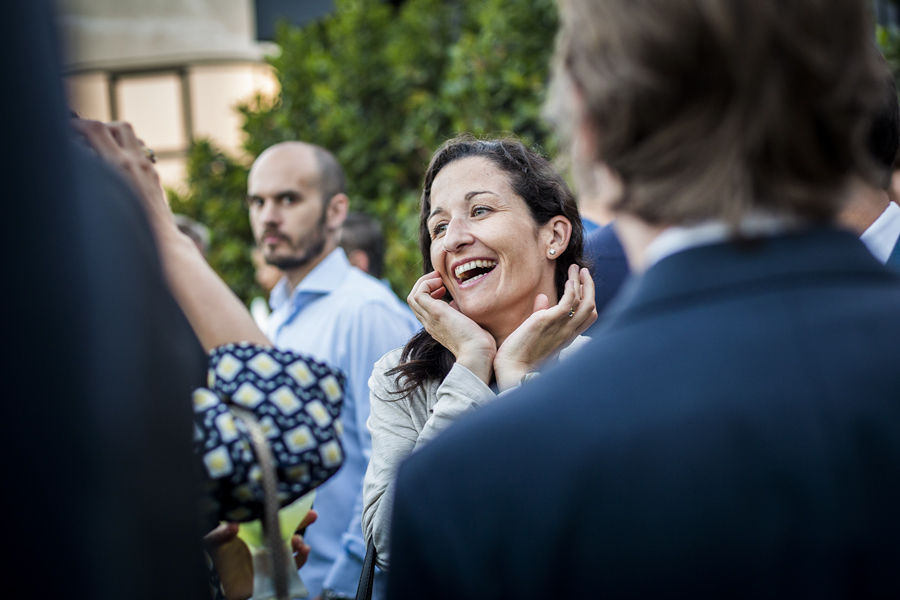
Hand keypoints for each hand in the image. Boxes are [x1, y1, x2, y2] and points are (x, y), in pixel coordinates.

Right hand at [71, 119, 174, 232]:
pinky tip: (116, 165)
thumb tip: (80, 155)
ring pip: (133, 139)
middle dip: (101, 127)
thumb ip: (91, 173)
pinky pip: (141, 154)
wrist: (162, 242)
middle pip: (120, 127)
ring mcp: (149, 170)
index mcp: (119, 166)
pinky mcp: (155, 178)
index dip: (77, 124)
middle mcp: (137, 164)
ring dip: (116, 138)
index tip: (66, 128)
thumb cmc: (127, 229)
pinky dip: (127, 152)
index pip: (96, 129)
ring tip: (101, 150)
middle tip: (86, 137)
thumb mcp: (101, 198)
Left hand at [203, 510, 318, 599]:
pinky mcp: (270, 577)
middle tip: (312, 516)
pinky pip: (289, 571)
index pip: (272, 517)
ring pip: (290, 550)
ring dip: (300, 544)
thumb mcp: (212, 542)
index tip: (299, 502)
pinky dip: (298, 563)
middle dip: (301, 522)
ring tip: (299, 543)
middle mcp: (262, 544)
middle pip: (286, 531)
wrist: (212, 583)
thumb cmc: (210, 559)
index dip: (287, 510)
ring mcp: (267, 560)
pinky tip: (301, 555)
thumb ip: (220, 535)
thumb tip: (234, 526)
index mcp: (251, 532)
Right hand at [406, 271, 496, 383]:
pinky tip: (441, 284)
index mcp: (437, 327)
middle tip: (440, 280)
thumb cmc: (480, 343)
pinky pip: (419, 294)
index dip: (430, 294)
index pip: (423, 308)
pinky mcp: (435, 313)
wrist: (479, 353)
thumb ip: (460, 315)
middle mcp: (430, 323)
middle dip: (425, 285)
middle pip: (414, 301)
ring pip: (413, 297)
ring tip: (439, 279)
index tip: (443, 289)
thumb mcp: (468, 325)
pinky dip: (427, 284)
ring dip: (424, 283)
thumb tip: (456, 303)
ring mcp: (430, 318)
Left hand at [493, 264, 596, 390]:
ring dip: (582, 282)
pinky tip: (569, 278)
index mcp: (565, 338)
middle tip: (584, 271)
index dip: (588, 300)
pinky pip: (569, 301)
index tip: (582, 285)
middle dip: (590, 287)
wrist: (511, 371)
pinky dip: (572, 288)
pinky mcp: (548, 322)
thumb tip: (543, 298)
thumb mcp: (534, 332)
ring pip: (585, 302)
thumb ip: (540, 315)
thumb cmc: (519, 355)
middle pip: (591, 307)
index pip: (587, 318)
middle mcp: (568, 333)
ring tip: (577, 267)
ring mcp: (561, 328)